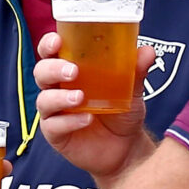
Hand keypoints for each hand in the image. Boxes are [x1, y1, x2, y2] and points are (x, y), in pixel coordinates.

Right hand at [33, 31, 158, 184]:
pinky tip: (86, 119)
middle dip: (52, 69)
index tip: (58, 40)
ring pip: (44, 100)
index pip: (50, 53)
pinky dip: (69, 121)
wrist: (127, 148)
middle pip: (41, 73)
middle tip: (73, 71)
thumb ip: (136, 71)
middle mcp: (58, 89)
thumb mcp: (131, 90)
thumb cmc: (122, 113)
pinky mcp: (56, 134)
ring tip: (80, 98)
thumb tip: (147, 51)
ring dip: (59, 97)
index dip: (48, 44)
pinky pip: (53, 126)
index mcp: (70, 72)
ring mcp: (55, 113)